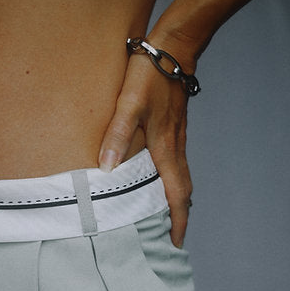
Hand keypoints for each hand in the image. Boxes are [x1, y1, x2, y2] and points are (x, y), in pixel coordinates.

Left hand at [98, 45, 193, 248]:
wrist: (173, 50)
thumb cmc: (151, 76)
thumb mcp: (129, 105)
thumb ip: (117, 136)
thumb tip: (106, 168)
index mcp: (166, 148)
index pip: (176, 193)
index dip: (178, 219)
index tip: (176, 241)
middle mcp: (175, 147)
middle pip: (182, 189)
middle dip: (179, 215)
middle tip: (172, 235)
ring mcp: (177, 138)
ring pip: (180, 177)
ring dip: (176, 198)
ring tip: (165, 214)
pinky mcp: (174, 128)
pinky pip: (176, 163)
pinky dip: (172, 180)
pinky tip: (159, 179)